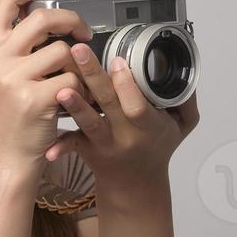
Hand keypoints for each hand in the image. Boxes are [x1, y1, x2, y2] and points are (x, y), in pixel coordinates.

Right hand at [0, 0, 95, 168]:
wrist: (8, 155)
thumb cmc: (12, 114)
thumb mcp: (4, 71)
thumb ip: (19, 43)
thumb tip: (49, 14)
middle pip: (43, 17)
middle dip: (72, 21)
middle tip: (82, 32)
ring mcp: (13, 78)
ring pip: (63, 50)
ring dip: (78, 66)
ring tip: (74, 81)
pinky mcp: (33, 98)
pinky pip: (72, 79)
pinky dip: (82, 89)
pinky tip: (75, 100)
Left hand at [44, 45, 200, 188]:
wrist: (137, 185)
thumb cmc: (158, 149)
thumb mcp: (182, 127)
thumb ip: (186, 100)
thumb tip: (186, 72)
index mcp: (149, 127)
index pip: (139, 106)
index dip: (128, 85)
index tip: (118, 61)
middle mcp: (126, 135)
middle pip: (108, 104)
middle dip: (93, 76)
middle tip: (79, 51)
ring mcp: (104, 144)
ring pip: (88, 123)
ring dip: (74, 105)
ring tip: (61, 87)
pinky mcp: (87, 149)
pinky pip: (73, 146)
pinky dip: (61, 146)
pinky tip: (50, 146)